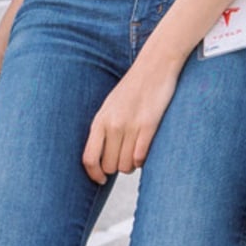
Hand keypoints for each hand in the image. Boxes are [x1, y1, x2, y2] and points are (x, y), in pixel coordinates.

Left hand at [82, 61, 179, 183]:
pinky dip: (143, 159)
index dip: (94, 175)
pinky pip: (141, 157)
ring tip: (137, 150)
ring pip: (127, 165)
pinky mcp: (149, 125)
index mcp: (100, 120)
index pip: (89, 158)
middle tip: (126, 156)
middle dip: (118, 167)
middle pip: (110, 166)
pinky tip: (146, 148)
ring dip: (132, 164)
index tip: (101, 180)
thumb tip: (101, 158)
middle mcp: (113, 124)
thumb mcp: (110, 106)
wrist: (155, 65)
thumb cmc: (134, 88)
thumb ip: (104, 129)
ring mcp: (131, 125)